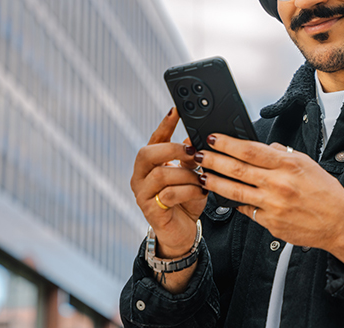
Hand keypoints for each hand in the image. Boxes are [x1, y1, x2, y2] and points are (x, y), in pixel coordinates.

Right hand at [131, 108, 207, 259]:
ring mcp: (142, 194)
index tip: (176, 109)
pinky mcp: (150, 210)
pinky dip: (188, 191)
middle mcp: (140, 176)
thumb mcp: (192, 176)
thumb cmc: (186, 201)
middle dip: (172, 149)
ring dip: (187, 174)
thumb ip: (191, 159)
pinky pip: (168, 195)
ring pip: (161, 174)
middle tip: (193, 152)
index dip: (165, 124)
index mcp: (150, 164)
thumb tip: (195, 139)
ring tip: (202, 179)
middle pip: (147, 153)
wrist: (182, 233)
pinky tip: (201, 192)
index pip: (155, 139)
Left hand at [197, 134, 343, 263]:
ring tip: (203, 176)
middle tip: (199, 155)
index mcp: (287, 165)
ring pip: (235, 192)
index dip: (228, 143)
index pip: (250, 150)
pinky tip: (224, 197)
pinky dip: (234, 203)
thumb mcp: (307, 163)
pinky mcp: (270, 223)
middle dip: (214, 161)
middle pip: (237, 170)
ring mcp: (273, 205)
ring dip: (215, 183)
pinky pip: (247, 210)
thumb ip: (282, 154)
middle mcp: (278, 184)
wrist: (340, 222)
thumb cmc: (326, 192)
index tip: (213, 138)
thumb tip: (263, 147)